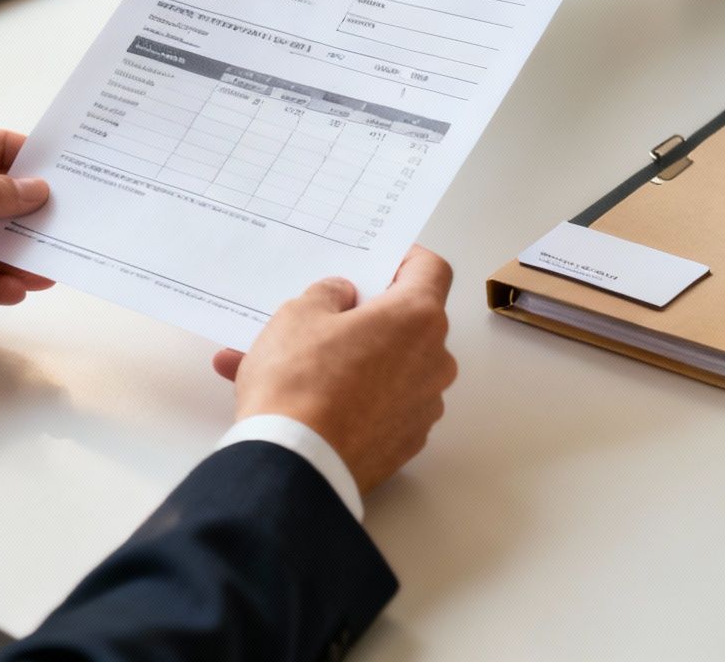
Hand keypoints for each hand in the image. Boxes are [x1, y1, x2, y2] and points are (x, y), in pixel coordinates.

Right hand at [212, 247, 457, 494]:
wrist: (295, 466)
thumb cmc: (300, 382)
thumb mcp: (299, 314)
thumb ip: (329, 293)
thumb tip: (343, 297)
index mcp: (417, 318)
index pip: (431, 269)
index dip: (405, 258)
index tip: (381, 262)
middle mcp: (434, 361)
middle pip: (410, 324)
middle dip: (370, 317)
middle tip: (326, 318)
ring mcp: (424, 407)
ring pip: (391, 368)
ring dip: (353, 361)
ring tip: (290, 364)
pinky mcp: (405, 443)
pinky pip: (380, 406)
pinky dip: (350, 399)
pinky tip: (300, 401)